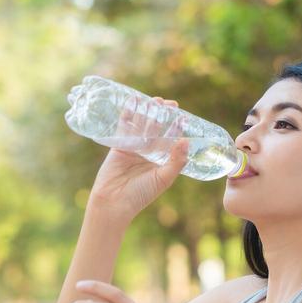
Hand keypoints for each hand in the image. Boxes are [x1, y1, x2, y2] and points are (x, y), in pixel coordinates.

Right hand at [88, 97, 188, 220]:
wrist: (115, 202)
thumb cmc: (141, 194)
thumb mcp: (164, 178)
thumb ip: (176, 161)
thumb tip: (186, 140)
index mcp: (160, 160)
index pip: (171, 139)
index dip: (176, 127)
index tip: (183, 115)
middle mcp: (148, 152)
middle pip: (157, 129)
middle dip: (163, 116)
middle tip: (170, 103)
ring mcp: (133, 147)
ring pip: (142, 125)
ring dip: (147, 112)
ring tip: (155, 100)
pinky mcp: (119, 145)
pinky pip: (124, 127)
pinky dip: (128, 114)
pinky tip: (133, 101)